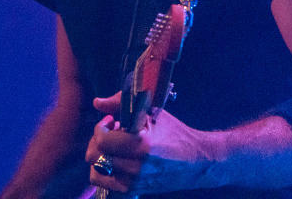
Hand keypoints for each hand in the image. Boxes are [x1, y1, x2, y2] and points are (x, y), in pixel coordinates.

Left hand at [85, 92, 213, 193]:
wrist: (196, 161)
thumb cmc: (174, 133)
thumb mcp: (151, 112)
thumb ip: (121, 103)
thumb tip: (98, 102)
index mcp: (140, 145)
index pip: (102, 140)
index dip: (100, 128)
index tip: (110, 121)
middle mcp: (135, 167)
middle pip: (95, 157)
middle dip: (96, 141)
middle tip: (109, 133)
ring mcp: (134, 182)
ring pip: (96, 173)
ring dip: (98, 158)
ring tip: (112, 148)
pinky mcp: (135, 191)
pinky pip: (106, 184)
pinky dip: (105, 172)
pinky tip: (116, 160)